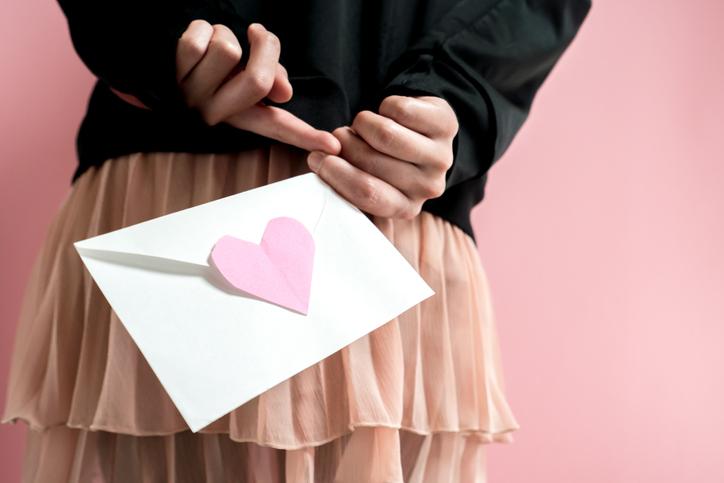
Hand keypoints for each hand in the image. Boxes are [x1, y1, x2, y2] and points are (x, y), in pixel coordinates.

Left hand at [176, 20, 340, 154]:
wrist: (152, 66)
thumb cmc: (206, 68)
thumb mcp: (241, 74)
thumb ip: (270, 79)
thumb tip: (285, 92)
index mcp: (237, 115)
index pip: (278, 127)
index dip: (305, 136)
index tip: (331, 146)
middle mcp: (216, 112)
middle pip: (258, 80)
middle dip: (266, 48)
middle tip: (259, 35)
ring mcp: (193, 93)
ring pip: (228, 49)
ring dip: (225, 33)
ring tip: (210, 47)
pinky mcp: (172, 69)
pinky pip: (201, 37)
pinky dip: (201, 28)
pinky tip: (190, 44)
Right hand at [306, 95, 457, 218]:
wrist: (423, 133)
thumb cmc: (384, 158)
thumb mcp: (366, 178)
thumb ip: (344, 180)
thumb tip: (317, 162)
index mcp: (404, 208)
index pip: (367, 194)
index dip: (336, 173)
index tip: (316, 157)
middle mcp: (428, 188)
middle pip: (371, 160)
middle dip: (344, 143)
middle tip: (340, 137)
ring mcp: (441, 158)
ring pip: (385, 134)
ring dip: (362, 123)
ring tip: (362, 126)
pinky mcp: (446, 126)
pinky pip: (400, 109)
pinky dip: (384, 105)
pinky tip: (389, 114)